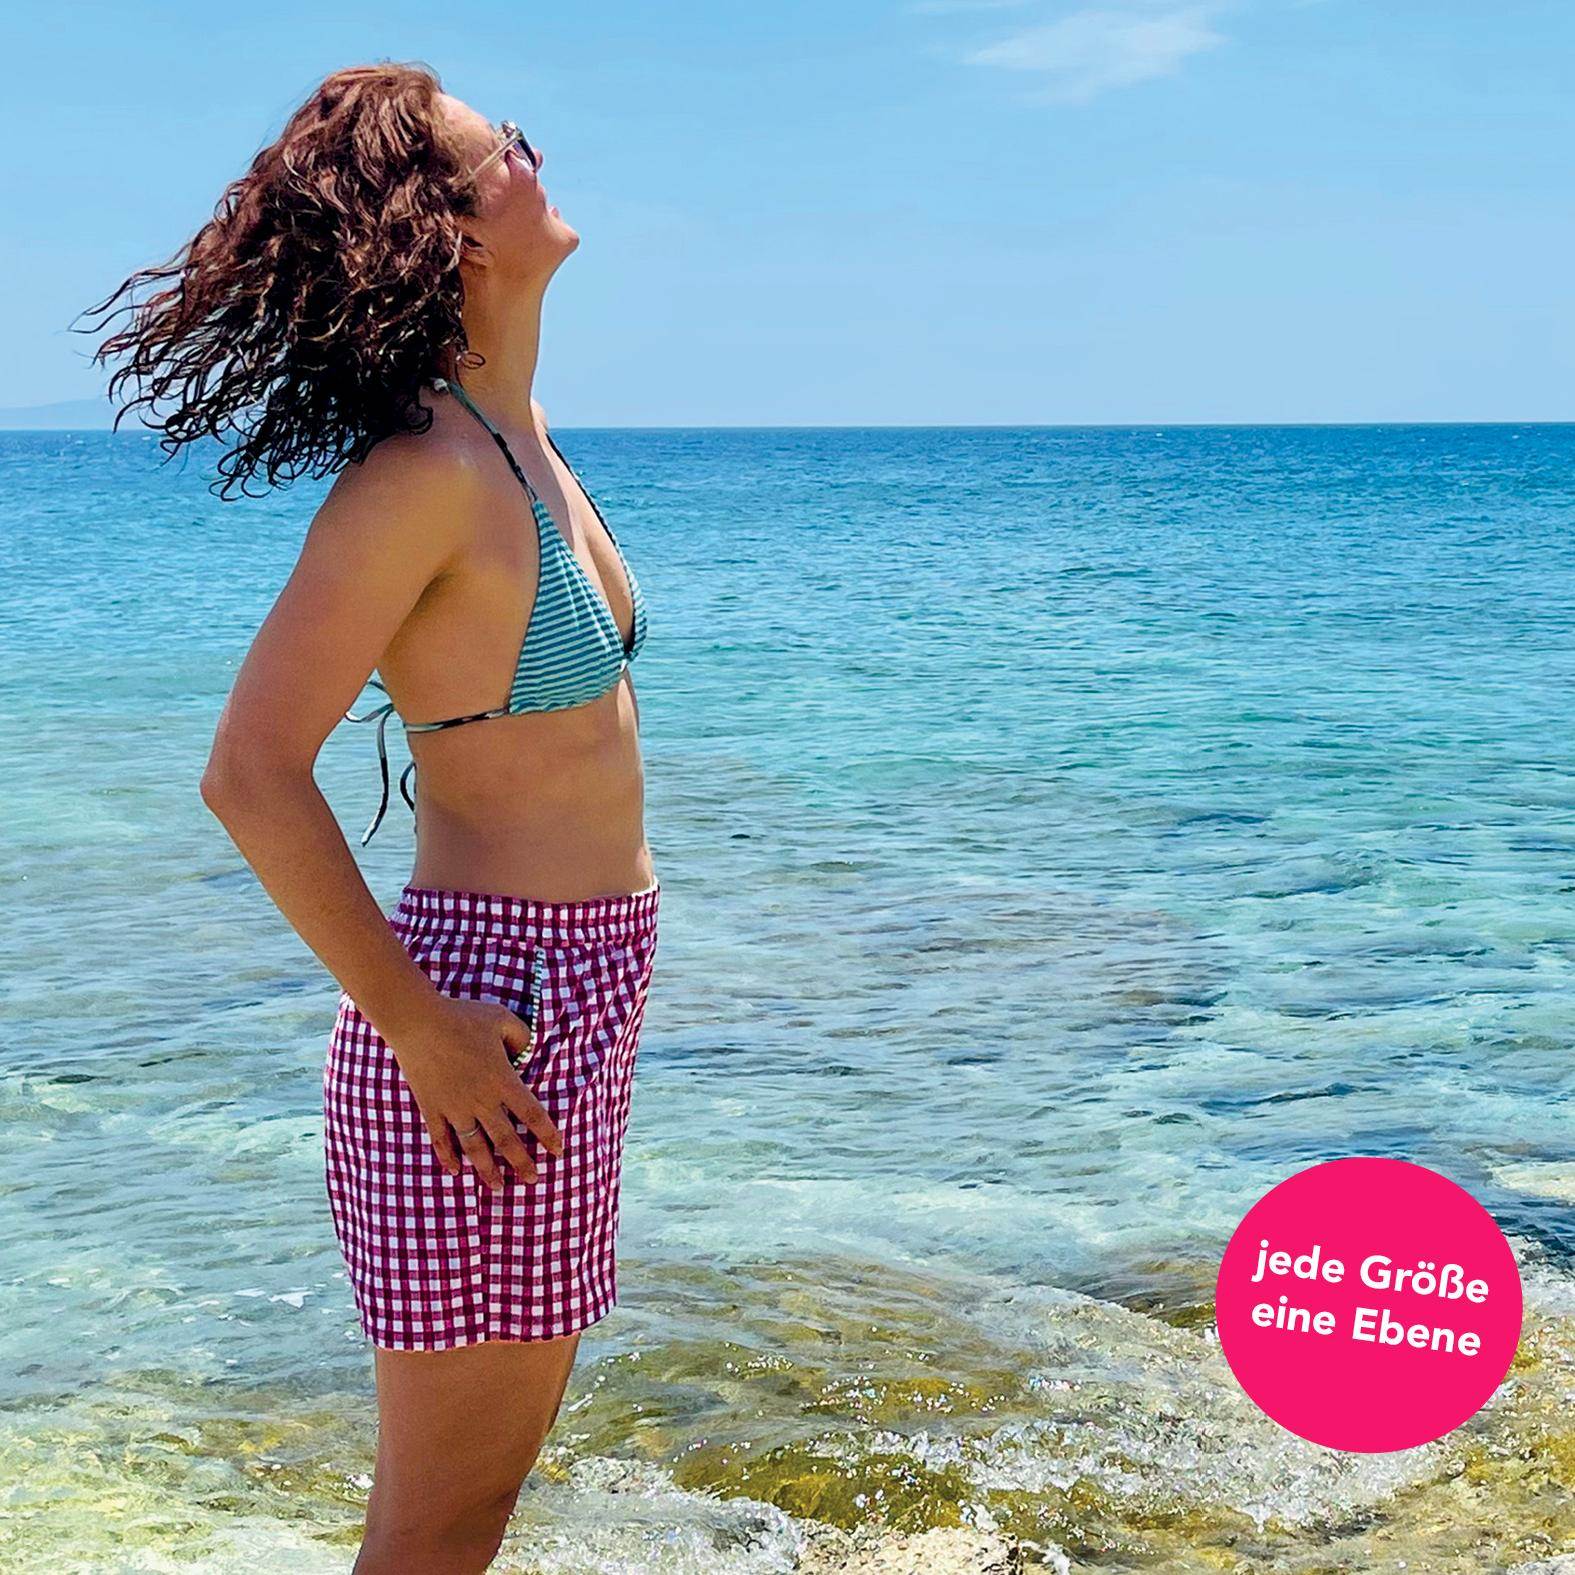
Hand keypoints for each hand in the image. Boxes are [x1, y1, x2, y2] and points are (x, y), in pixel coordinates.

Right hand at [386, 994, 564, 1190]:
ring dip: (487, 1169)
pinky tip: (456, 1172)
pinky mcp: (431, 1108)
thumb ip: (521, 1036)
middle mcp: (481, 1100)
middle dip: (521, 1162)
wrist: (418, 1022)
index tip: (558, 1151)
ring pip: (474, 1148)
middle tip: (533, 1180)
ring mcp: (454, 1108)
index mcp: (502, 1080)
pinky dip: (448, 1158)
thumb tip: (528, 1051)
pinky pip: (441, 1140)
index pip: (532, 1114)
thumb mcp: (502, 1018)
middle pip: (506, 1140)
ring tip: (497, 1188)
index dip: (547, 1134)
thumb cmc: (462, 1017)